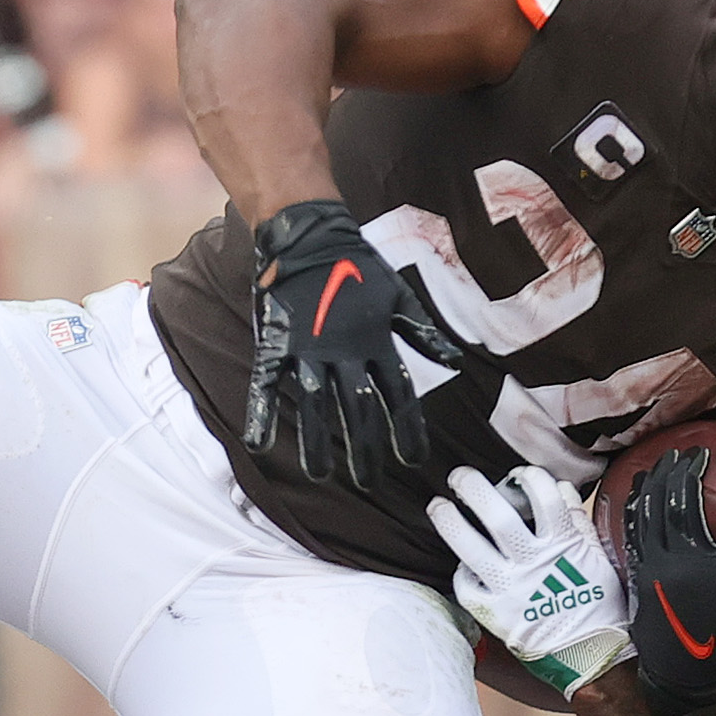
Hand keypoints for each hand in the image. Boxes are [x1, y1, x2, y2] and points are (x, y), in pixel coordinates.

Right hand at [244, 198, 461, 490]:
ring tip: (318, 475)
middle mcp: (345, 351)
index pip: (399, 395)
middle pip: (359, 409)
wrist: (308, 233)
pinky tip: (259, 446)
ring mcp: (309, 349)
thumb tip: (456, 361)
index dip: (407, 430)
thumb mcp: (398, 295)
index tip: (413, 461)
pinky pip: (266, 384)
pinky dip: (261, 413)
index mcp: (376, 343)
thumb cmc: (356, 265)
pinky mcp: (277, 344)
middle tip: (368, 482)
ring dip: (317, 442)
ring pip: (316, 404)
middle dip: (365, 448)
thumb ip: (423, 332)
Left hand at [426, 463, 632, 695]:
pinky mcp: (497, 614)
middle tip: (459, 476)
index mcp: (563, 546)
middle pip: (498, 517)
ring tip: (438, 506)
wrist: (592, 656)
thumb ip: (577, 523)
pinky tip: (462, 564)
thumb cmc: (600, 607)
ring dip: (451, 524)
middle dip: (474, 490)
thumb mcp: (598, 560)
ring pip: (472, 549)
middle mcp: (533, 563)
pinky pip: (468, 588)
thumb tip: (561, 490)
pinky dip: (461, 573)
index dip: (531, 479)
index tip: (520, 474)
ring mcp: (511, 588)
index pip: (544, 498)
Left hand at [625, 445, 715, 711]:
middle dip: (692, 471)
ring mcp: (659, 569)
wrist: (681, 678)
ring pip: (655, 511)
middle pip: (686, 505)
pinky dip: (635, 502)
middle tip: (699, 452)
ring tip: (670, 456)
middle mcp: (688, 567)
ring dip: (662, 478)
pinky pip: (633, 530)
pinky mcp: (639, 573)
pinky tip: (639, 484)